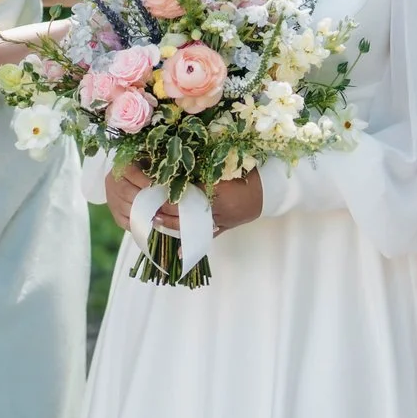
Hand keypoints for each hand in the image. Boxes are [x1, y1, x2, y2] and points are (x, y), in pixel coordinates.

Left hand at [104, 163, 262, 234]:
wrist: (270, 188)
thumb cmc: (247, 171)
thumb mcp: (224, 165)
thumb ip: (203, 168)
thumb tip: (177, 165)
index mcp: (214, 190)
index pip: (184, 193)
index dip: (167, 192)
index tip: (151, 188)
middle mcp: (216, 208)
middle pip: (183, 211)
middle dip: (164, 210)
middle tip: (146, 207)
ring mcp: (220, 219)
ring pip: (191, 226)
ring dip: (172, 226)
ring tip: (155, 222)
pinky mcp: (225, 226)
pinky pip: (207, 237)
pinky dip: (193, 244)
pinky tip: (179, 252)